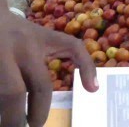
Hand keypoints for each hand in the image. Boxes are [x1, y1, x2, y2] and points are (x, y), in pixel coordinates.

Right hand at [0, 12, 98, 126]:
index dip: (40, 109)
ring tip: (6, 122)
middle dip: (14, 118)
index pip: (40, 85)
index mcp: (32, 49)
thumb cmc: (30, 34)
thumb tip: (95, 89)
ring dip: (1, 112)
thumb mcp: (57, 40)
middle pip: (12, 94)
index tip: (38, 125)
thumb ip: (81, 59)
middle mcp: (8, 53)